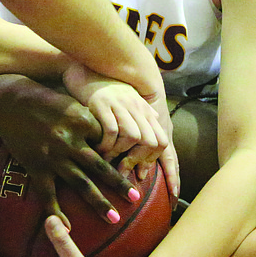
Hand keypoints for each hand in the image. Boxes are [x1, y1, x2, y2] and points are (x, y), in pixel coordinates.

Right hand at [0, 76, 135, 226]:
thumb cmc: (46, 100)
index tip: (128, 162)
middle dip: (120, 184)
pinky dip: (56, 212)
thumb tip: (110, 135)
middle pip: (101, 167)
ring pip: (81, 183)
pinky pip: (48, 194)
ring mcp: (53, 156)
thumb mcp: (74, 103)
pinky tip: (67, 228)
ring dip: (99, 202)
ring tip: (114, 218)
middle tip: (136, 198)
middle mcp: (70, 141)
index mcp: (82, 121)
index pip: (109, 142)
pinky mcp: (36, 166)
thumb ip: (91, 120)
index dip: (118, 152)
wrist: (11, 101)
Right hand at [61, 61, 176, 193]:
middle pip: (152, 142)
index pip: (164, 143)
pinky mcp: (103, 103)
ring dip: (120, 153)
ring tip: (108, 160)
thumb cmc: (107, 93)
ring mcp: (122, 105)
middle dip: (139, 161)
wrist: (90, 66)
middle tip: (124, 171)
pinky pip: (111, 129)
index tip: (164, 190)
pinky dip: (106, 143)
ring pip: (133, 137)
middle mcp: (138, 109)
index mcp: (146, 112)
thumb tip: (149, 154)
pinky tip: (98, 149)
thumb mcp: (129, 107)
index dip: (166, 167)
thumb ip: (142, 125)